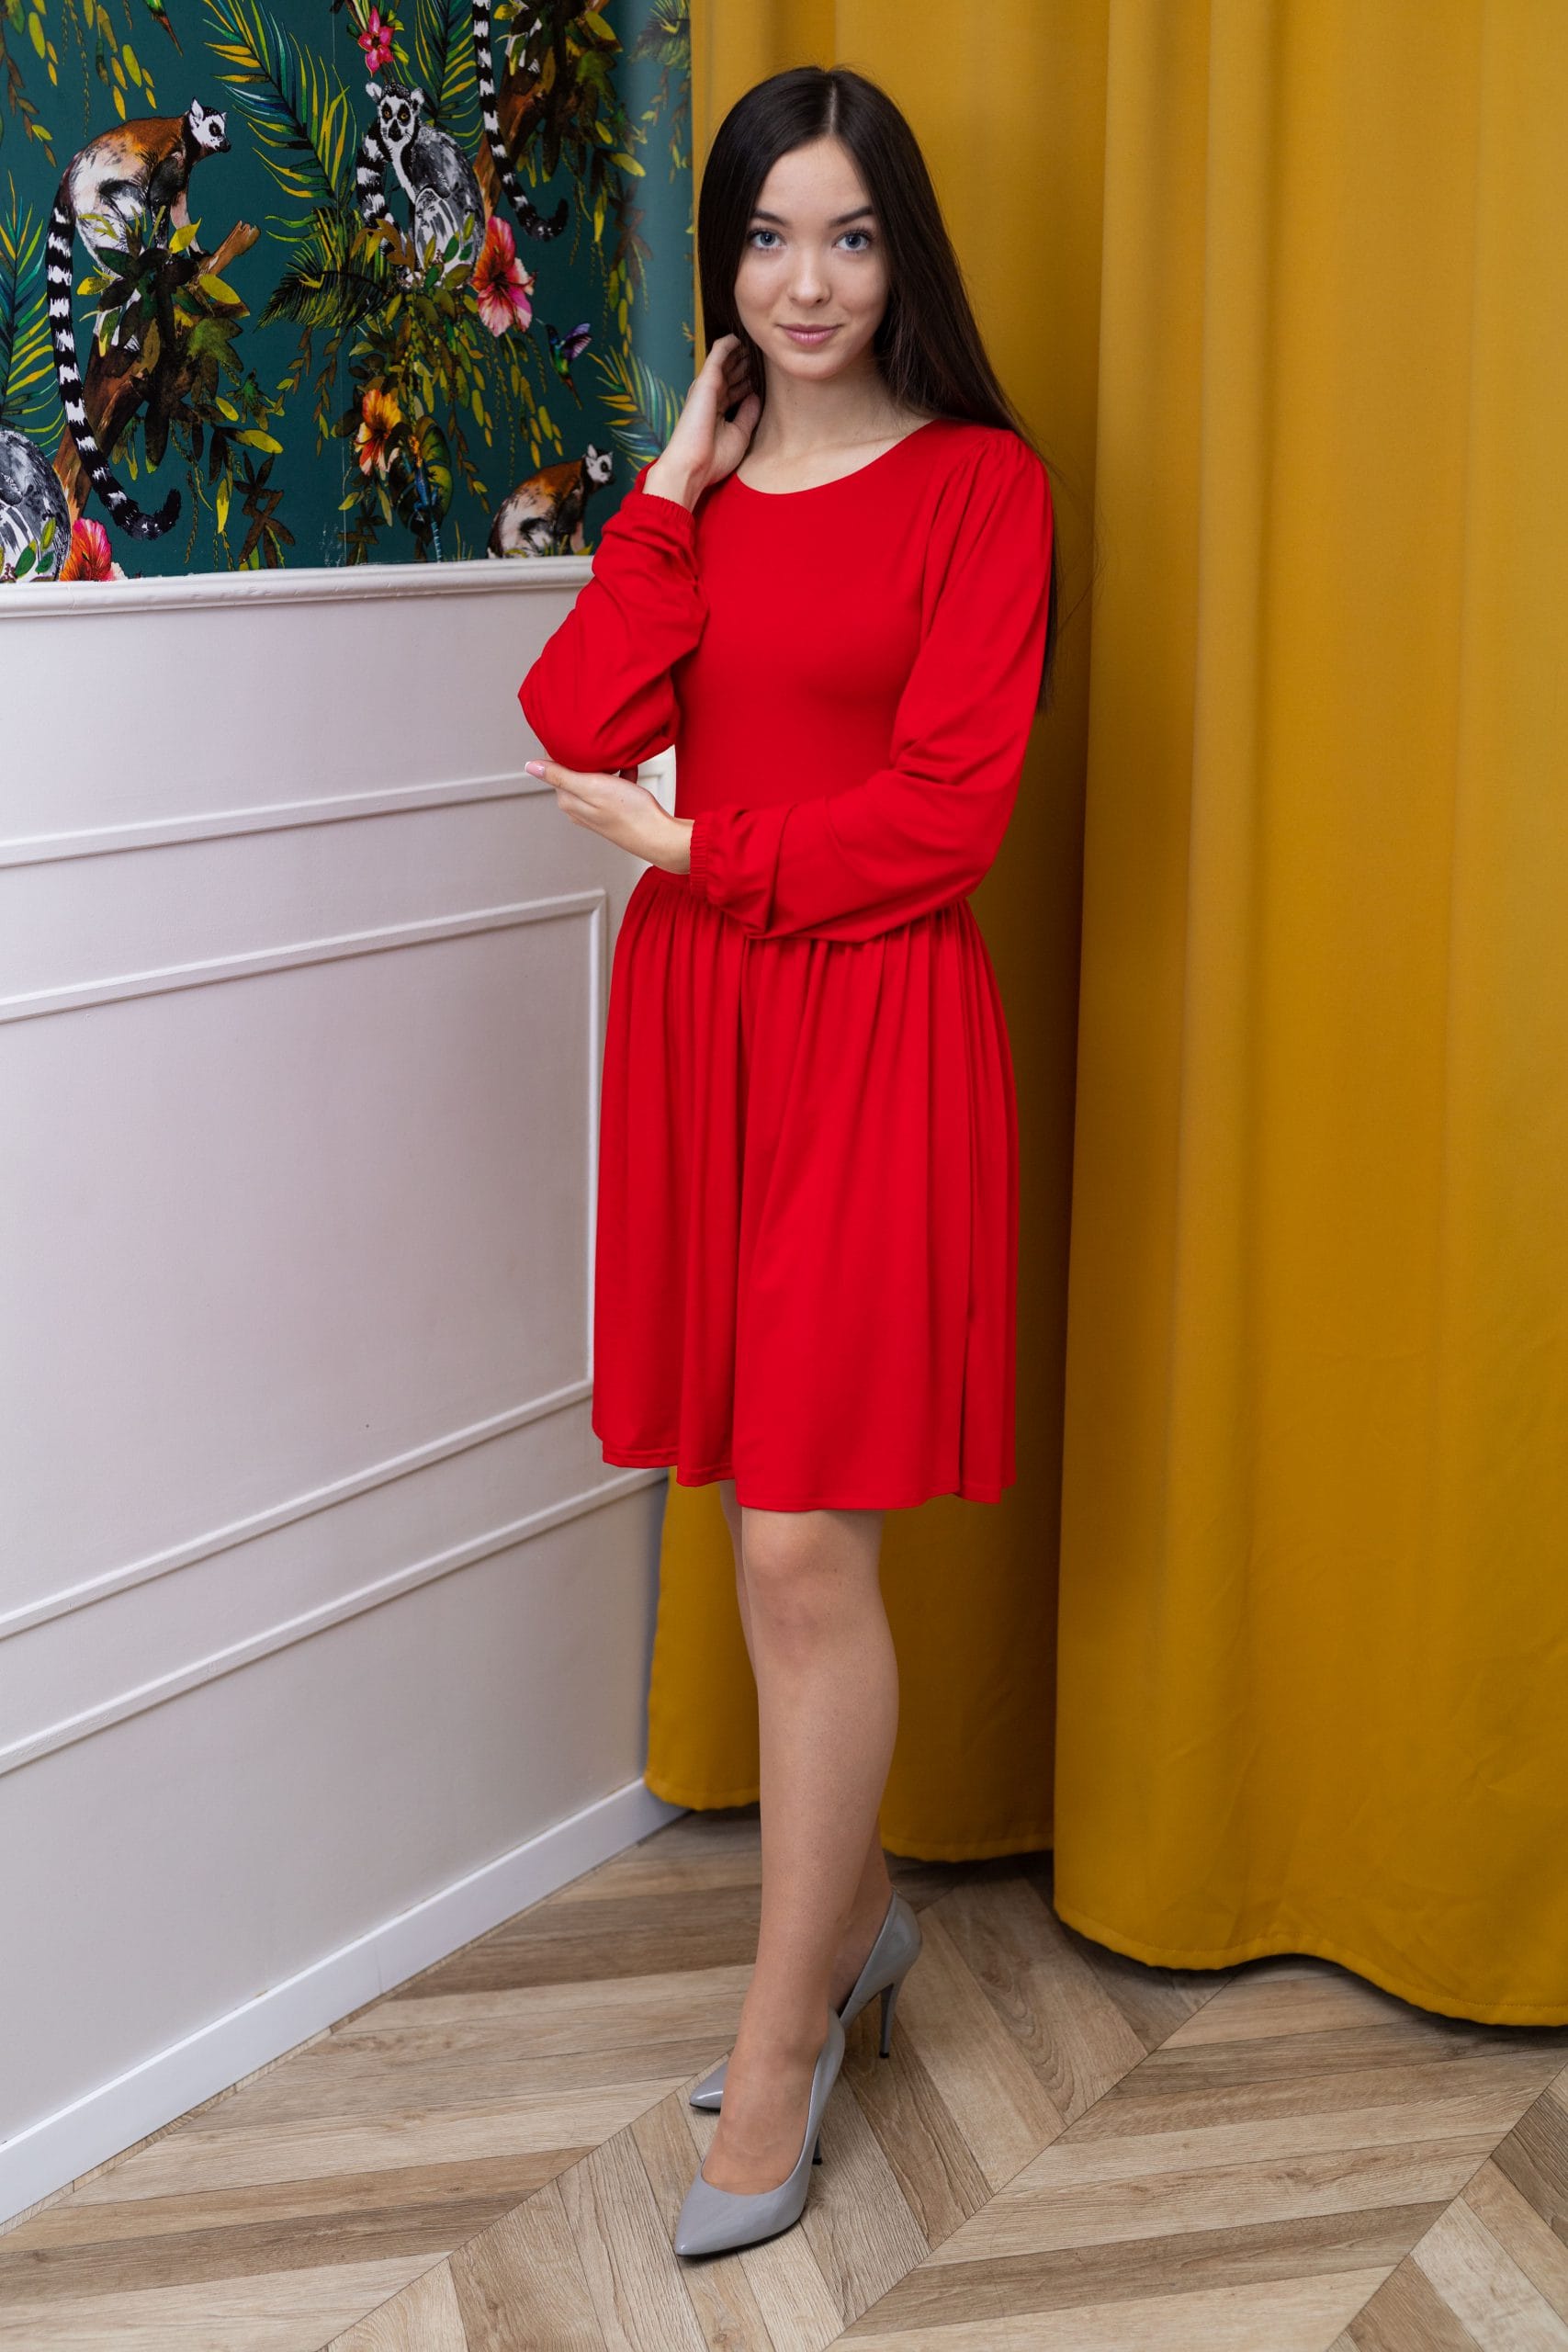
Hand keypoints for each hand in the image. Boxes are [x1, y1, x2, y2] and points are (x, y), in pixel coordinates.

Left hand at [525, 757, 693, 872]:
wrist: (658, 835)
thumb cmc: (629, 812)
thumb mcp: (592, 786)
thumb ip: (560, 775)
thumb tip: (530, 766)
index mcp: (568, 800)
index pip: (555, 767)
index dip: (567, 749)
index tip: (580, 738)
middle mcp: (578, 806)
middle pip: (575, 771)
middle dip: (589, 757)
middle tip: (604, 747)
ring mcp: (595, 809)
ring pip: (595, 776)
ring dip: (607, 766)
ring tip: (619, 760)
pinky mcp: (612, 810)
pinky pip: (612, 785)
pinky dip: (621, 776)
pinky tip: (630, 772)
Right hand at [645, 333, 760, 507]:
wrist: (692, 466)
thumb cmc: (713, 459)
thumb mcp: (739, 435)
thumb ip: (748, 414)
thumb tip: (755, 395)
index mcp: (718, 411)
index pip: (736, 389)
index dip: (750, 381)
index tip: (767, 375)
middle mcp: (711, 396)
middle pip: (732, 373)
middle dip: (747, 363)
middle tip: (765, 353)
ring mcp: (707, 387)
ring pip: (727, 360)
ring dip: (741, 351)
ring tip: (757, 341)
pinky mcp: (706, 380)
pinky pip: (719, 353)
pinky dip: (730, 343)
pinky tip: (742, 336)